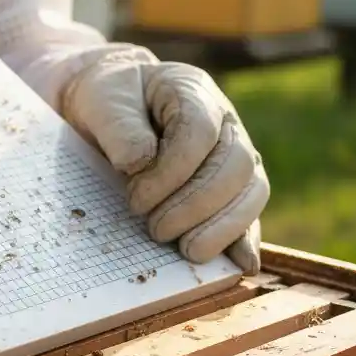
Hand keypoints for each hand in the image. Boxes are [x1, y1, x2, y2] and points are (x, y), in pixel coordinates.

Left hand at [60, 46, 269, 274]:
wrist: (109, 110)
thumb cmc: (107, 102)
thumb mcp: (102, 102)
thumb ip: (119, 127)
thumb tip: (138, 163)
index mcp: (193, 92)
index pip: (200, 131)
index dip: (173, 170)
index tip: (136, 199)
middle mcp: (225, 123)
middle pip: (235, 164)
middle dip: (197, 204)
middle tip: (157, 230)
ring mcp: (234, 154)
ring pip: (252, 190)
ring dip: (223, 226)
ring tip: (188, 251)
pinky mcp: (232, 187)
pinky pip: (249, 212)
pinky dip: (245, 238)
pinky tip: (238, 263)